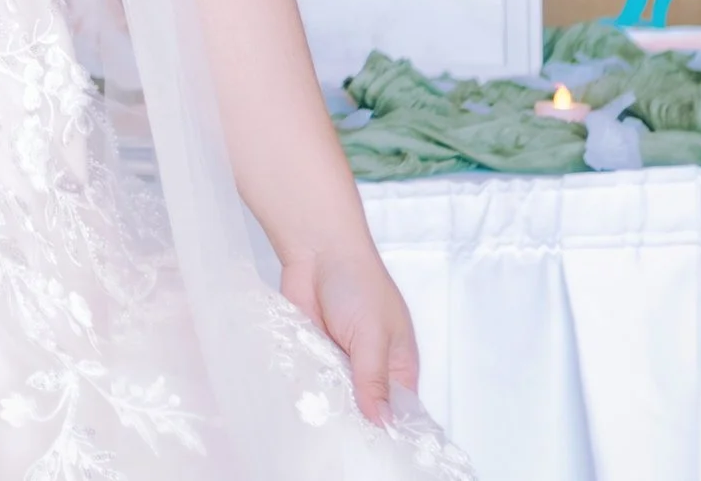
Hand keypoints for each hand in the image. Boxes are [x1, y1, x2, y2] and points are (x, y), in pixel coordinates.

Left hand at [278, 244, 419, 426]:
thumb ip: (374, 381)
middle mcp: (370, 367)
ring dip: (327, 404)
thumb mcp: (373, 337)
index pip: (400, 409)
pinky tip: (300, 403)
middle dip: (354, 420)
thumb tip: (382, 423)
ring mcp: (340, 361)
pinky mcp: (313, 353)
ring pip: (335, 397)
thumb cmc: (358, 284)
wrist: (316, 251)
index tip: (374, 449)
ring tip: (318, 424)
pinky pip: (311, 380)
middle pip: (365, 408)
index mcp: (398, 365)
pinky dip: (306, 388)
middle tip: (341, 443)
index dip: (389, 429)